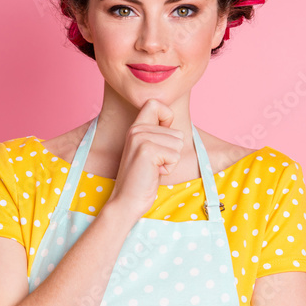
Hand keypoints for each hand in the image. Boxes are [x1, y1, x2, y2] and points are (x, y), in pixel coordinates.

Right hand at [104, 98, 183, 219]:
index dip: (167, 118)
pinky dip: (169, 168)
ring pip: (177, 144)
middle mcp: (136, 129)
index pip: (156, 103)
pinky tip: (154, 173)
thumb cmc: (142, 179)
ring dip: (170, 161)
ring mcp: (140, 138)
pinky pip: (175, 155)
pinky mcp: (147, 150)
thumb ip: (158, 135)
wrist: (127, 201)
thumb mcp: (150, 151)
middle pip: (176, 131)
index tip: (162, 139)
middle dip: (172, 151)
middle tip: (153, 164)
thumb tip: (178, 130)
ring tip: (153, 168)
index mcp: (136, 127)